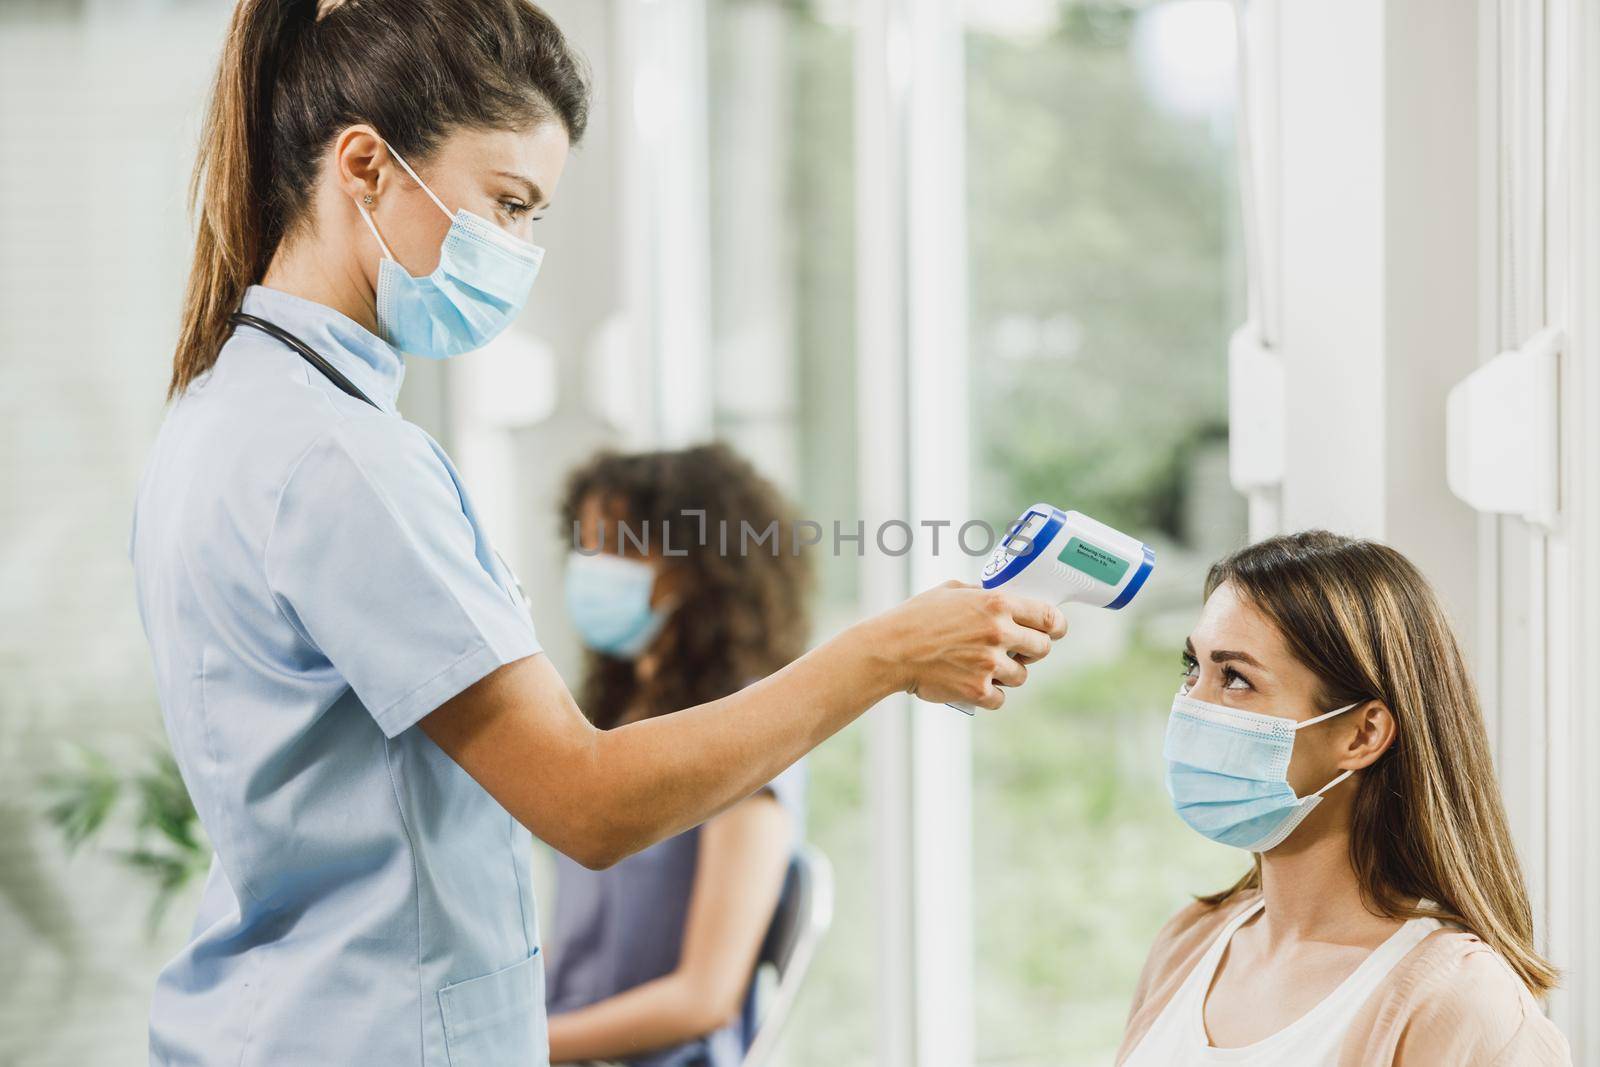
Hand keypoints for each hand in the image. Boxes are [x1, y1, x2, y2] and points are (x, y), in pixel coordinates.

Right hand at [863, 580, 1067, 708]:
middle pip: (1042, 648)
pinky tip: (974, 685)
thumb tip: (1002, 599)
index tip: (1055, 630)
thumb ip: (982, 594)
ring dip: (1008, 674)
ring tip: (985, 667)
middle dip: (1032, 650)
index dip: (1056, 625)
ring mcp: (990, 664)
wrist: (890, 650)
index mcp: (996, 604)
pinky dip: (990, 695)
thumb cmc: (916, 617)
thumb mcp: (951, 591)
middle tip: (1017, 650)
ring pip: (1021, 676)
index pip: (1048, 616)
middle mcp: (999, 632)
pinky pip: (1000, 698)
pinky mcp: (978, 691)